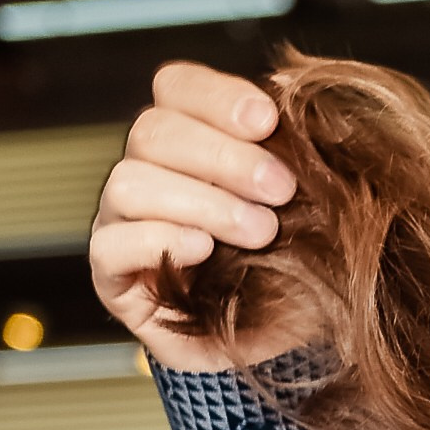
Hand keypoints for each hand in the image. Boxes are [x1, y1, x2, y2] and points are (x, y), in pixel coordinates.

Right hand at [90, 60, 316, 370]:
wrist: (283, 343)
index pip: (177, 87)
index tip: (268, 120)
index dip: (217, 96)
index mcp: (190, 138)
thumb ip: (305, 161)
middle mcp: (147, 170)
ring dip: (201, 202)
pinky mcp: (113, 273)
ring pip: (130, 183)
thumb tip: (317, 119)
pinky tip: (204, 251)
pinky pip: (112, 244)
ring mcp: (123, 220)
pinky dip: (160, 240)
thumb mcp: (314, 208)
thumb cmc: (296, 265)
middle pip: (153, 131)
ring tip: (260, 231)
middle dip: (223, 157)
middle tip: (281, 190)